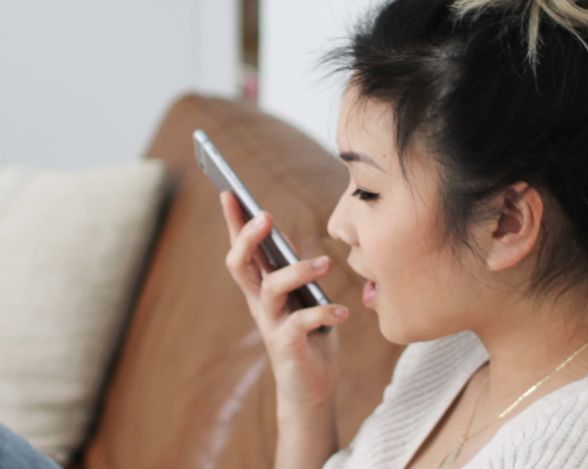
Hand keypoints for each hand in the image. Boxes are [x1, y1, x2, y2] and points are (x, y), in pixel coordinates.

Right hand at [219, 191, 348, 407]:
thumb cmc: (309, 335)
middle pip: (241, 265)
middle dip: (248, 238)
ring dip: (297, 271)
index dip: (233, 223)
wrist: (311, 386)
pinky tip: (342, 312)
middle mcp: (260, 303)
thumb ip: (292, 271)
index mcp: (262, 287)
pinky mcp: (286, 346)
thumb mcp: (300, 297)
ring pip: (271, 289)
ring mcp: (271, 324)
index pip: (242, 250)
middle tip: (266, 216)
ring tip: (325, 264)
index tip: (229, 192)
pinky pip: (300, 323)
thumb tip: (287, 236)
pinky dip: (323, 313)